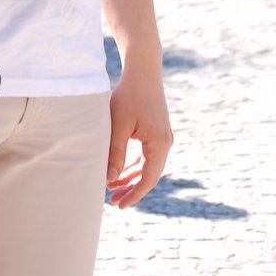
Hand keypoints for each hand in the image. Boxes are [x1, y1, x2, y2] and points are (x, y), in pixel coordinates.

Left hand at [105, 63, 172, 208]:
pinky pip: (146, 154)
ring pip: (147, 164)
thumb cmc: (128, 95)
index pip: (148, 178)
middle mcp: (165, 142)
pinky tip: (121, 169)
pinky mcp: (156, 130)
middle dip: (132, 188)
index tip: (120, 205)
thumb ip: (115, 153)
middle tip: (113, 201)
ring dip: (132, 176)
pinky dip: (134, 163)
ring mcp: (162, 136)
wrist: (143, 70)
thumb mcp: (119, 126)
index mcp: (159, 144)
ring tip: (113, 188)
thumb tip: (110, 179)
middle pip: (149, 174)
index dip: (134, 194)